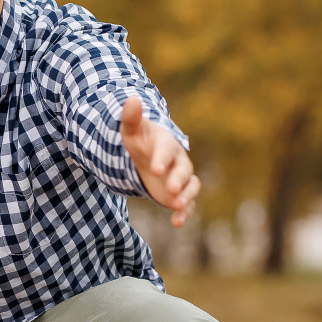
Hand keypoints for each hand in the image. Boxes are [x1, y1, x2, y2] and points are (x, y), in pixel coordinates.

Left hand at [120, 97, 200, 227]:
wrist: (149, 156)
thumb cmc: (140, 142)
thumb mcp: (131, 132)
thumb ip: (130, 118)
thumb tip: (131, 98)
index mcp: (166, 144)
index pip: (166, 150)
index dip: (162, 159)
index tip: (155, 168)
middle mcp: (179, 161)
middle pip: (183, 169)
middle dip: (178, 180)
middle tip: (170, 190)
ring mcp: (181, 178)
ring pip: (191, 186)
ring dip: (186, 197)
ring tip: (176, 206)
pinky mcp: (181, 193)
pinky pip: (188, 203)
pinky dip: (184, 212)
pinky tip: (176, 222)